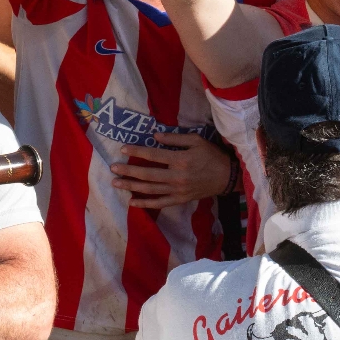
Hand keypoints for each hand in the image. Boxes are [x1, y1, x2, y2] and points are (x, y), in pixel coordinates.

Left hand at [111, 131, 232, 207]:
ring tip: (116, 183)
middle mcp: (176, 177)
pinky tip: (132, 202)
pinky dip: (145, 204)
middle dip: (128, 171)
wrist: (227, 177)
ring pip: (150, 190)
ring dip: (131, 186)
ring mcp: (177, 191)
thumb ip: (175, 138)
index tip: (123, 149)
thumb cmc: (211, 155)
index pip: (153, 155)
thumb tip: (154, 136)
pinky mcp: (180, 200)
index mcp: (180, 160)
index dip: (137, 152)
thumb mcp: (196, 140)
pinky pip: (159, 203)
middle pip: (147, 174)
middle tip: (113, 168)